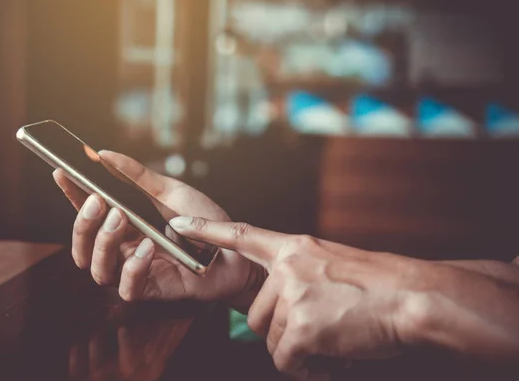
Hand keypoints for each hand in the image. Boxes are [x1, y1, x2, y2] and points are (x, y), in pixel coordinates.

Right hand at [53, 151, 263, 303]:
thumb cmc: (204, 221)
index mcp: (125, 224)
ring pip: (99, 268)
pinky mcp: (153, 290)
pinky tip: (147, 247)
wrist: (236, 249)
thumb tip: (104, 154)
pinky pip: (128, 288)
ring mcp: (136, 271)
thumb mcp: (170, 191)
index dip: (71, 195)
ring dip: (104, 242)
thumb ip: (136, 176)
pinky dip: (133, 267)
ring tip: (121, 218)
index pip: (89, 212)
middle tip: (99, 201)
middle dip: (84, 223)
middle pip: (84, 245)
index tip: (62, 172)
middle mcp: (124, 249)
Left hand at [168, 217, 428, 378]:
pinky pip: (286, 359)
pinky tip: (333, 359)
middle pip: (255, 313)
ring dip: (297, 349)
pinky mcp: (301, 326)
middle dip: (280, 331)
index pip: (240, 234)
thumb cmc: (377, 285)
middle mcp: (287, 267)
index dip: (205, 230)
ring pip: (272, 338)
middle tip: (315, 332)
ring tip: (330, 343)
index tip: (178, 223)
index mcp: (294, 248)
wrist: (411, 296)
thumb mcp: (331, 264)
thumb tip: (283, 304)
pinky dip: (307, 367)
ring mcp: (293, 295)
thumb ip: (300, 275)